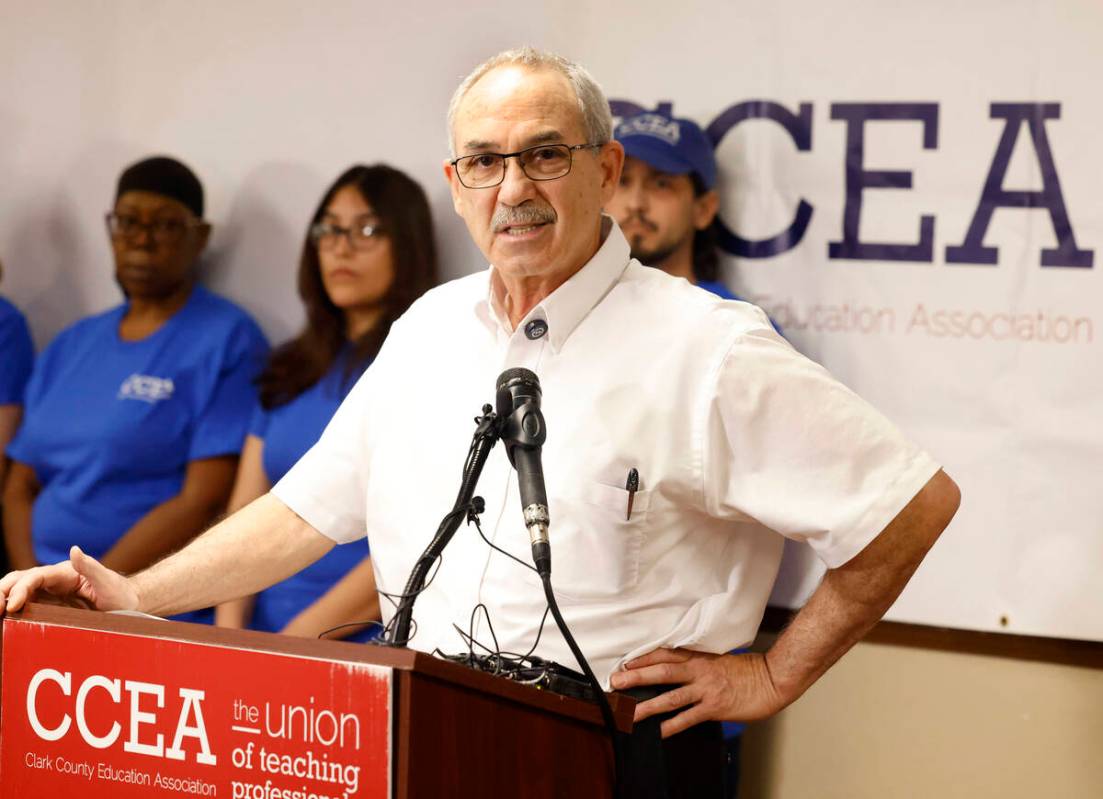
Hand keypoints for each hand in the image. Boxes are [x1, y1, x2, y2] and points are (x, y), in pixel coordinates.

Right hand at [0, 546, 139, 613]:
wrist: (128, 604)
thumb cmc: (120, 593)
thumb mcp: (108, 581)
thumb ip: (91, 566)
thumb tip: (74, 549)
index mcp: (65, 572)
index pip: (36, 577)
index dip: (21, 589)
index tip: (12, 605)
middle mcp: (53, 580)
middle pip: (20, 580)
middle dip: (4, 590)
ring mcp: (50, 592)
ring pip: (19, 591)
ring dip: (4, 598)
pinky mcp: (49, 604)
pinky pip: (26, 605)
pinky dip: (12, 608)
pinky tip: (5, 619)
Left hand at [609, 648, 786, 737]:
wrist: (772, 679)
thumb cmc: (749, 670)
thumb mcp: (721, 658)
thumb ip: (700, 661)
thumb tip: (680, 667)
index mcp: (700, 657)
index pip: (665, 654)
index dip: (643, 658)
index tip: (625, 663)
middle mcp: (699, 671)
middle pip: (661, 672)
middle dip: (636, 678)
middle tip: (616, 682)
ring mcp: (706, 690)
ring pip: (670, 696)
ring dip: (647, 705)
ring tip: (629, 712)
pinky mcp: (714, 708)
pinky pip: (687, 718)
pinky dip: (671, 726)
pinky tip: (658, 732)